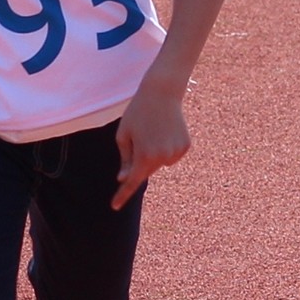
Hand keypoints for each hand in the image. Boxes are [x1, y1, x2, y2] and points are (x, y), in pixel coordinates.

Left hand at [113, 79, 190, 208]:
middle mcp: (163, 158)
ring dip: (154, 154)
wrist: (162, 93)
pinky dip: (166, 148)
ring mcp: (176, 153)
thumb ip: (125, 159)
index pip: (132, 181)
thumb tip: (125, 178)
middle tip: (139, 137)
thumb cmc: (137, 112)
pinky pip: (171, 156)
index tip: (114, 206)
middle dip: (140, 161)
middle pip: (146, 170)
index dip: (122, 194)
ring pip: (160, 163)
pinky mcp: (185, 147)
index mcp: (144, 155)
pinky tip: (165, 131)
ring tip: (153, 131)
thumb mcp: (124, 135)